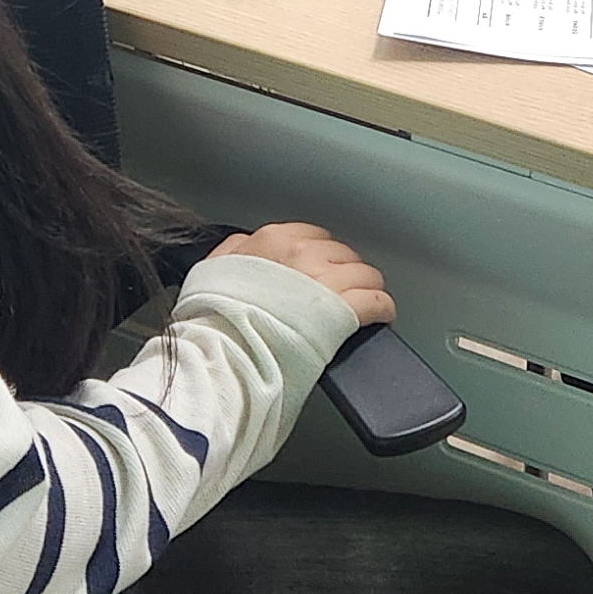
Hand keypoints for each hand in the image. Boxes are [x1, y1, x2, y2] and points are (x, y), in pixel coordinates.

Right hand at [208, 222, 394, 327]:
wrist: (221, 356)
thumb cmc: (214, 323)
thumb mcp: (211, 273)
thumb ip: (232, 252)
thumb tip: (244, 245)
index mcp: (272, 242)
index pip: (312, 237)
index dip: (319, 257)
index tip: (319, 272)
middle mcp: (303, 255)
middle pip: (341, 254)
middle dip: (342, 273)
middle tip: (338, 293)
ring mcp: (326, 281)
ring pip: (365, 274)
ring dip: (364, 289)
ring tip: (362, 304)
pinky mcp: (345, 310)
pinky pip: (377, 300)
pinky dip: (381, 308)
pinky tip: (380, 315)